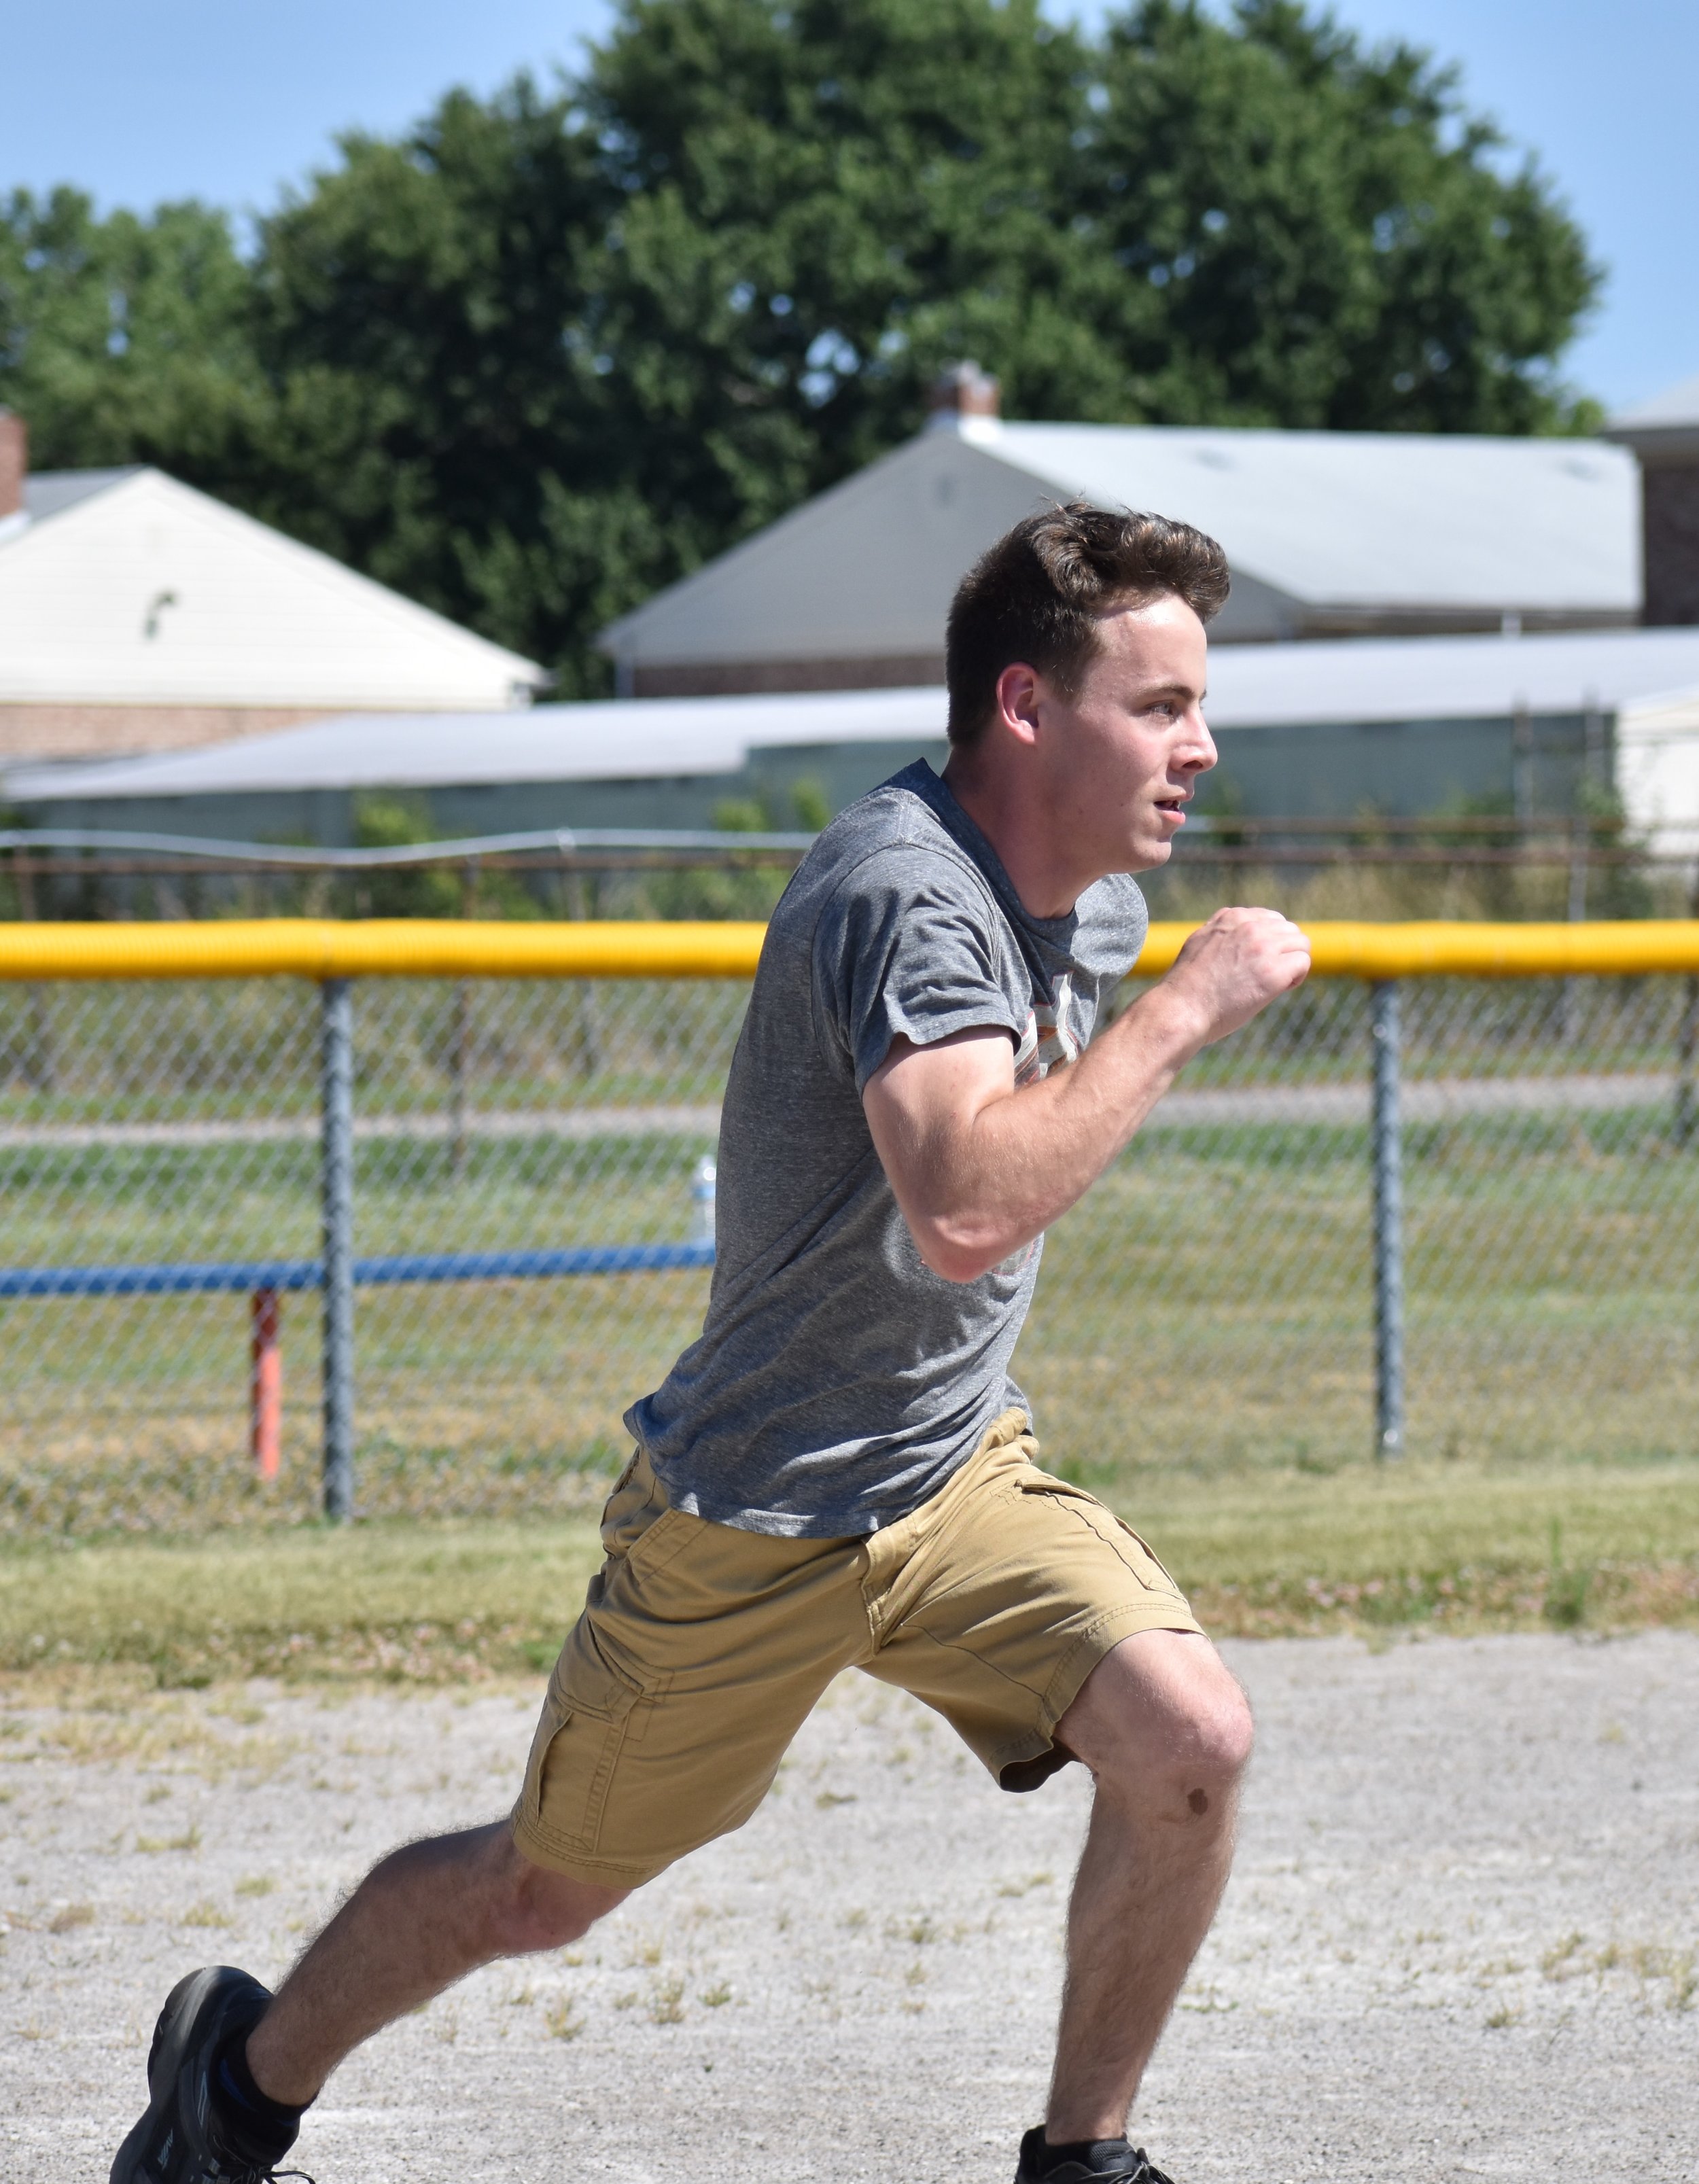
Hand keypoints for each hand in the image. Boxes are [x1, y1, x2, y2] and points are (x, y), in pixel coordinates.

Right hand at [1160, 907, 1310, 1046]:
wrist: (1181, 1009)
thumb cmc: (1188, 986)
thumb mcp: (1201, 942)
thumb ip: (1223, 932)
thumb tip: (1239, 932)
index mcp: (1232, 917)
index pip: (1271, 919)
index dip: (1270, 943)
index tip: (1257, 962)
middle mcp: (1250, 926)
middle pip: (1290, 930)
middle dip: (1284, 952)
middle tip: (1267, 975)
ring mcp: (1263, 948)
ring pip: (1302, 944)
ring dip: (1293, 963)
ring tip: (1274, 983)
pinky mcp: (1273, 972)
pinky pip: (1303, 963)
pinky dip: (1296, 977)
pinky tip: (1278, 990)